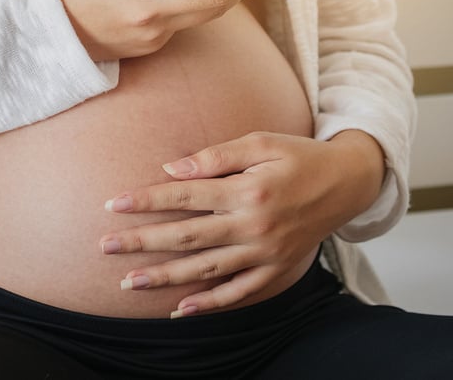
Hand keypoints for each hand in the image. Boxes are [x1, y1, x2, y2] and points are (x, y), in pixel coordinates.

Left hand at [98, 130, 385, 317]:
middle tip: (105, 247)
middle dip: (142, 242)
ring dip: (165, 278)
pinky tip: (179, 309)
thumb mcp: (260, 142)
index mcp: (247, 189)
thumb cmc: (298, 156)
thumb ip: (216, 156)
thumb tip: (172, 170)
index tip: (112, 206)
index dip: (146, 201)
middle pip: (187, 237)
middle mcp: (255, 225)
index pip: (185, 196)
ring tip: (129, 283)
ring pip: (206, 270)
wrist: (348, 183)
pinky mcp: (277, 270)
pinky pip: (239, 293)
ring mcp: (266, 253)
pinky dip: (210, 303)